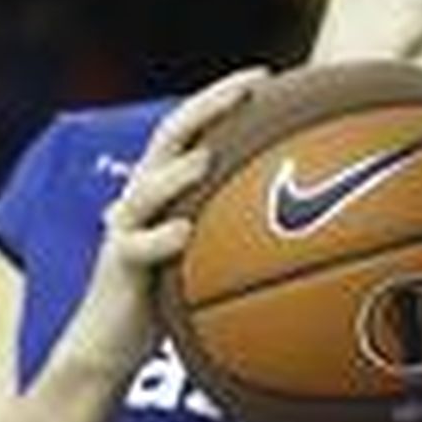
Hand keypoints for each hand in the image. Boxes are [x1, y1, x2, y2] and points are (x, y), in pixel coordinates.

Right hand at [64, 64, 270, 383]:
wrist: (111, 345)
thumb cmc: (167, 301)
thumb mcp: (206, 259)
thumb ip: (236, 233)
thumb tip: (309, 229)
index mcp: (165, 188)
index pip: (191, 128)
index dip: (222, 98)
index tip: (266, 76)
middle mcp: (141, 198)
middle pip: (169, 138)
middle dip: (207, 108)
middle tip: (247, 90)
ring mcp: (125, 228)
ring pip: (147, 189)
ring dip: (178, 173)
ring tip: (209, 160)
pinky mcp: (117, 266)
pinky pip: (138, 249)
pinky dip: (160, 239)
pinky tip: (184, 234)